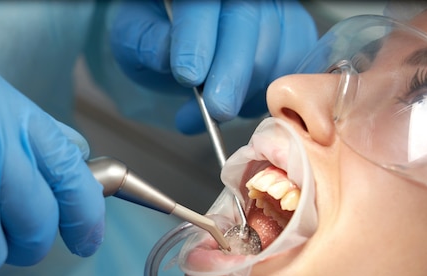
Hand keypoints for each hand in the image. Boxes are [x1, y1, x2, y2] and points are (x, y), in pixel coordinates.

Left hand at [110, 0, 316, 133]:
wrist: (180, 43)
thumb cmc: (156, 35)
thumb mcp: (134, 37)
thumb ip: (145, 43)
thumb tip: (166, 55)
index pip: (201, 5)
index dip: (197, 39)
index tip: (188, 75)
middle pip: (246, 24)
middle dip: (232, 73)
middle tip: (217, 108)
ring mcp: (272, 8)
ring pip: (272, 49)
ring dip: (244, 92)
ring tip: (209, 113)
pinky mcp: (292, 32)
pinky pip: (292, 65)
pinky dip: (268, 94)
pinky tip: (239, 105)